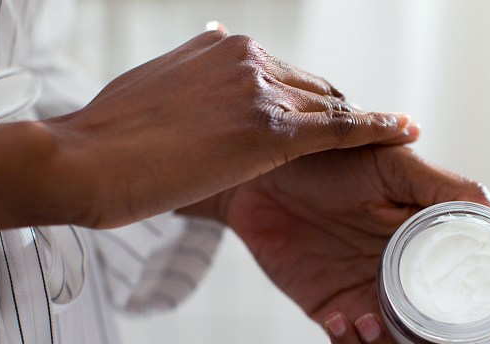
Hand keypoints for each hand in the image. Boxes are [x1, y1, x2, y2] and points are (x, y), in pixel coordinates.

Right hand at [43, 30, 417, 229]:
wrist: (84, 160)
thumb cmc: (107, 135)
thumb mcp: (152, 82)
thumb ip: (193, 63)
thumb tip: (218, 36)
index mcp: (222, 48)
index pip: (285, 75)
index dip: (309, 100)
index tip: (328, 114)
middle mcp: (247, 58)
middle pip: (314, 88)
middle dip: (338, 113)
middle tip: (369, 133)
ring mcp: (260, 91)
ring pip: (330, 106)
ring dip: (362, 123)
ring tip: (398, 134)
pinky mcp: (269, 130)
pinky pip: (340, 128)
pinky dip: (377, 127)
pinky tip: (405, 130)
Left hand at [215, 145, 489, 343]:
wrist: (263, 175)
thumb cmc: (329, 163)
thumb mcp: (394, 168)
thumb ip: (451, 193)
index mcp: (437, 253)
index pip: (487, 306)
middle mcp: (411, 284)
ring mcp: (373, 301)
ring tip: (368, 319)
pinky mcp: (334, 312)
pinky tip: (337, 315)